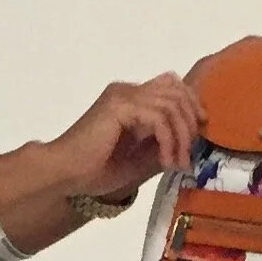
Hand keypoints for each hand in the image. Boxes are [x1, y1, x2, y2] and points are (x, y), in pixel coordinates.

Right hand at [47, 74, 201, 200]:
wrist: (64, 175)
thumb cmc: (94, 171)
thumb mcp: (139, 158)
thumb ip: (161, 144)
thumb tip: (188, 142)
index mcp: (129, 98)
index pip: (171, 85)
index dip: (190, 104)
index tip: (198, 132)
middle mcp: (127, 91)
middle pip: (176, 90)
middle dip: (190, 122)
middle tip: (189, 154)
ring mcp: (122, 96)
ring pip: (171, 104)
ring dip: (181, 136)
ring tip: (178, 162)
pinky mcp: (120, 107)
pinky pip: (158, 118)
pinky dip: (168, 141)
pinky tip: (166, 162)